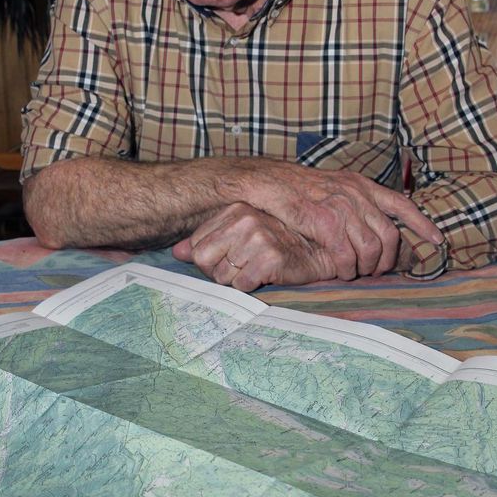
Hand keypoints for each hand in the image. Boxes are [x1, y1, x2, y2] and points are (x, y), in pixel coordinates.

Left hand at [172, 203, 349, 290]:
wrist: (319, 251)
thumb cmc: (278, 245)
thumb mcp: (240, 237)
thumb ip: (207, 242)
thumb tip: (177, 252)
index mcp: (233, 210)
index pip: (197, 248)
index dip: (211, 262)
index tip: (231, 261)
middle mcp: (244, 219)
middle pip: (205, 262)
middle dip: (221, 273)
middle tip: (244, 268)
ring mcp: (258, 236)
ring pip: (223, 277)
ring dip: (239, 281)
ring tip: (258, 269)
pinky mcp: (271, 256)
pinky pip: (242, 285)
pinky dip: (252, 286)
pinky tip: (268, 275)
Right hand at [252, 167, 442, 279]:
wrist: (269, 183)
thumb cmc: (297, 188)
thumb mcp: (334, 185)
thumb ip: (355, 200)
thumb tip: (371, 222)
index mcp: (361, 184)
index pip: (401, 204)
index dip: (422, 224)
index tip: (437, 240)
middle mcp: (357, 194)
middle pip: (389, 235)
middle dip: (388, 259)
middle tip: (378, 270)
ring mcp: (342, 207)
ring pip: (371, 249)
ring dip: (366, 268)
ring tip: (356, 272)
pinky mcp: (326, 222)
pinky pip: (347, 256)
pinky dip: (347, 269)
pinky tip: (341, 272)